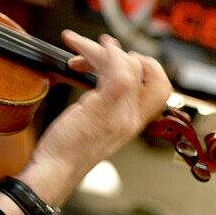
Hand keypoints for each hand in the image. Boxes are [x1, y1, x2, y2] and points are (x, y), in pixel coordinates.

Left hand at [19, 30, 171, 206]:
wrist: (55, 171)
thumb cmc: (65, 150)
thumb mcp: (92, 127)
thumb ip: (102, 107)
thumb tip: (94, 80)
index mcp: (132, 123)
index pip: (160, 89)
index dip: (148, 67)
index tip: (122, 58)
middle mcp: (132, 118)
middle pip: (148, 72)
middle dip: (121, 52)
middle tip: (93, 50)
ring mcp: (120, 114)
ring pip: (128, 66)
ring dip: (99, 48)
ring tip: (75, 43)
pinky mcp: (103, 109)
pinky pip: (114, 72)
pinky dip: (97, 53)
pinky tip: (78, 47)